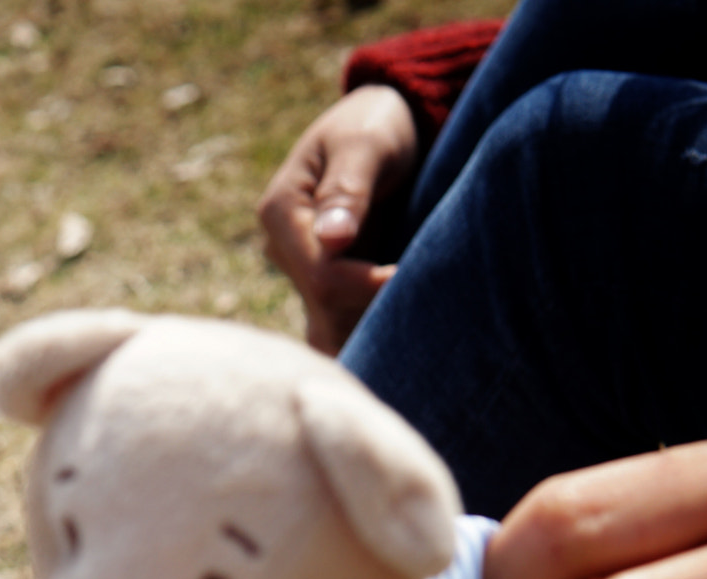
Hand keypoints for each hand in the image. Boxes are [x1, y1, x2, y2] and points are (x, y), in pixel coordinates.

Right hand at [256, 83, 418, 354]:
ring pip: (330, 327)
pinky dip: (370, 329)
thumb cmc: (379, 122)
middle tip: (426, 299)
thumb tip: (332, 239)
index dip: (366, 286)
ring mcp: (303, 269)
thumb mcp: (367, 143)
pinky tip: (404, 327)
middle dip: (373, 311)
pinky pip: (341, 323)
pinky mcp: (326, 281)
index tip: (410, 275)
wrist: (388, 121)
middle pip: (324, 309)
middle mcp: (283, 248)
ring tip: (420, 317)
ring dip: (372, 329)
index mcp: (280, 212)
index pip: (320, 276)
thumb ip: (349, 188)